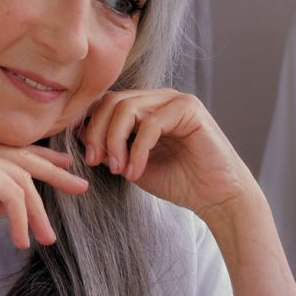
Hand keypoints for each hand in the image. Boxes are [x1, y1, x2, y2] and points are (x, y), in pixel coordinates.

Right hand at [0, 131, 88, 252]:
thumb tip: (21, 202)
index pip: (10, 151)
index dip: (40, 158)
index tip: (63, 168)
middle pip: (23, 158)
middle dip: (55, 173)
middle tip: (80, 187)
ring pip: (22, 181)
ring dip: (37, 213)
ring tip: (47, 238)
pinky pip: (14, 195)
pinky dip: (22, 219)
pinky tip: (21, 240)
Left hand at [79, 89, 255, 218]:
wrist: (217, 197)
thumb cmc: (179, 182)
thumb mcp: (133, 165)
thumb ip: (111, 148)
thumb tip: (79, 134)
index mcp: (146, 108)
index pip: (107, 103)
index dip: (90, 126)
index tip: (87, 158)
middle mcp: (160, 98)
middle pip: (113, 101)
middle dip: (98, 132)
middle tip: (95, 161)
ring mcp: (175, 100)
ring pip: (128, 108)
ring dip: (115, 141)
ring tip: (119, 170)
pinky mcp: (190, 109)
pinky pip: (151, 123)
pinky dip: (138, 150)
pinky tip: (135, 172)